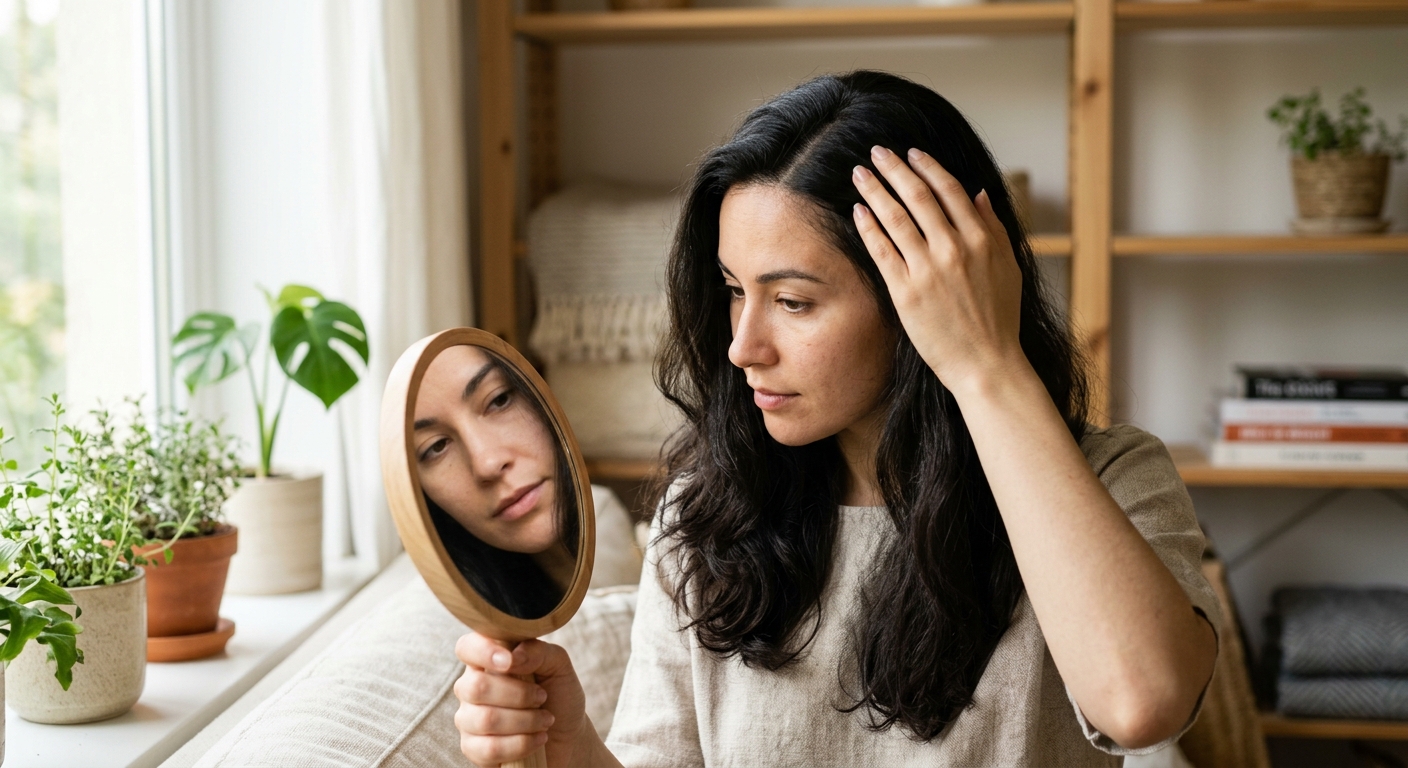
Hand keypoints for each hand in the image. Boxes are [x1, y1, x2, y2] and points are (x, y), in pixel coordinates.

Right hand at [454, 632, 588, 767]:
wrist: (568, 735)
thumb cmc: (558, 694)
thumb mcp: (558, 665)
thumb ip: (538, 651)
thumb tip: (514, 655)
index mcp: (487, 660)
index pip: (467, 647)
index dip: (483, 652)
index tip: (509, 662)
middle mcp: (471, 687)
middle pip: (475, 687)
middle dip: (518, 694)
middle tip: (542, 697)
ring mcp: (468, 719)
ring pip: (485, 719)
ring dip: (526, 721)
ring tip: (546, 720)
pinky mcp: (473, 748)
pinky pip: (489, 748)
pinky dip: (521, 743)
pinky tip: (538, 738)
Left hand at [850, 146, 1027, 396]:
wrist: (986, 364)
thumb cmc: (999, 319)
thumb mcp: (1009, 268)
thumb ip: (994, 228)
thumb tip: (977, 194)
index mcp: (982, 240)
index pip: (949, 190)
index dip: (927, 166)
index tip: (911, 153)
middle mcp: (954, 249)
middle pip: (918, 196)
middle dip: (894, 169)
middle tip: (876, 153)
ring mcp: (928, 271)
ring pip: (896, 218)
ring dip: (875, 190)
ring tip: (861, 173)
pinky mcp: (906, 293)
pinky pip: (882, 250)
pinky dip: (869, 226)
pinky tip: (858, 210)